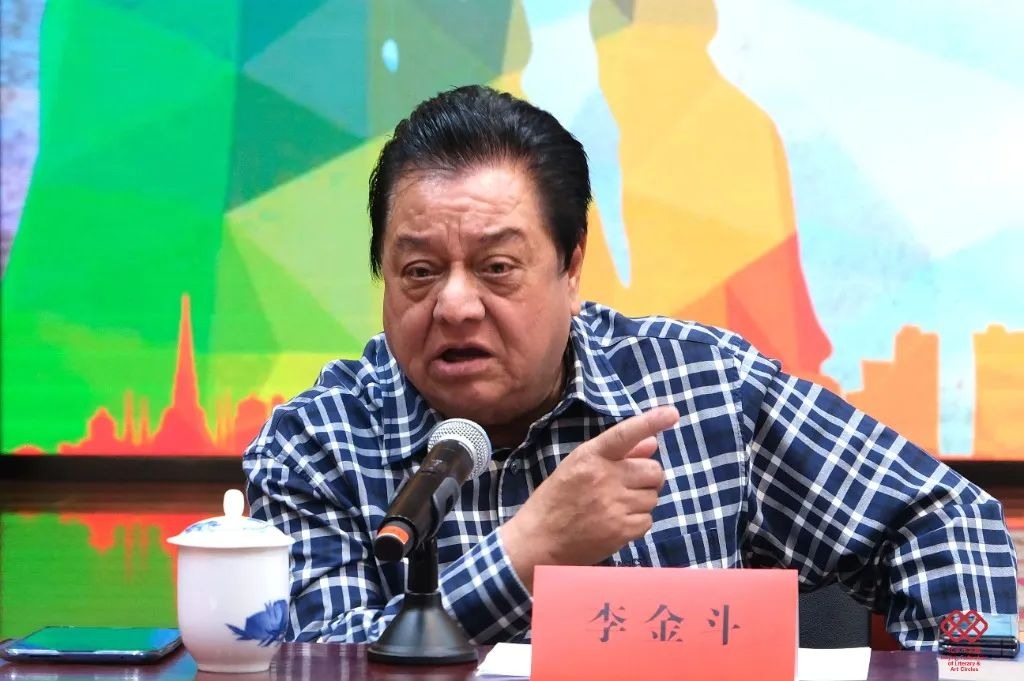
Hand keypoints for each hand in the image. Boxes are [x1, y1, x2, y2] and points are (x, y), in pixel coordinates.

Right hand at [500, 405, 678, 590]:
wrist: (539, 540)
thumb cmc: (556, 499)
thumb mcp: (577, 467)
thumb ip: (615, 454)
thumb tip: (652, 443)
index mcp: (590, 456)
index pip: (625, 434)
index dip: (651, 422)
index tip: (672, 413)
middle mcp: (604, 477)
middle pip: (653, 470)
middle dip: (647, 477)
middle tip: (629, 484)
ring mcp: (614, 505)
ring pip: (653, 496)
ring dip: (641, 499)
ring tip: (617, 505)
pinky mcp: (621, 531)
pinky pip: (648, 520)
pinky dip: (637, 521)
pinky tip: (616, 521)